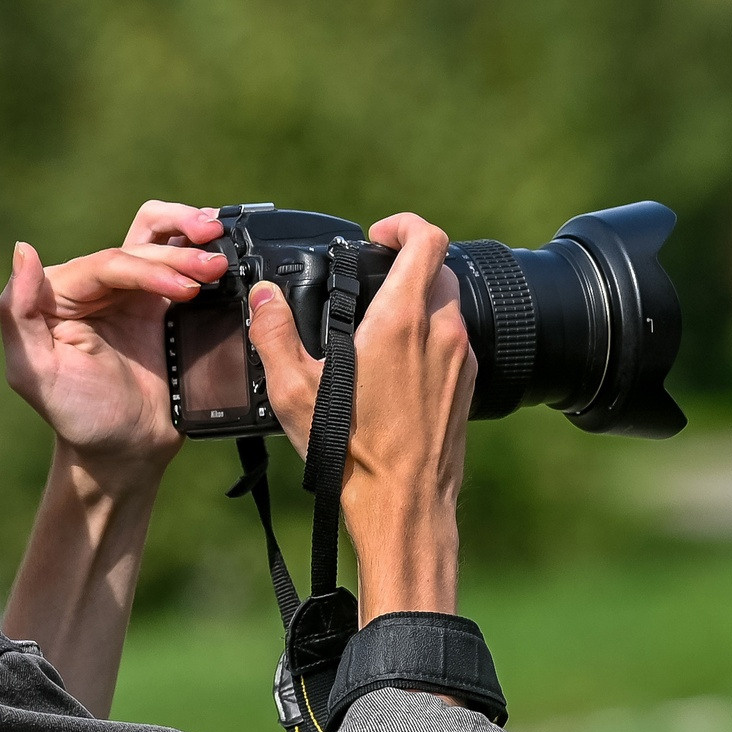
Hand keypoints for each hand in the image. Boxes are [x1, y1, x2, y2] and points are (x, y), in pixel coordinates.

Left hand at [0, 200, 228, 491]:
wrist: (127, 452)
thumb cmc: (77, 417)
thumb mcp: (35, 372)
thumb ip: (18, 311)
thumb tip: (23, 248)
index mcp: (57, 293)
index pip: (107, 263)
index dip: (149, 269)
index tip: (184, 290)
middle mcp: (93, 286)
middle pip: (139, 247)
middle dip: (178, 252)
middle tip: (214, 267)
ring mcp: (130, 294)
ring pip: (158, 243)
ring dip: (190, 243)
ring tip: (220, 260)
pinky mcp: (160, 307)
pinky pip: (179, 267)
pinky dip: (197, 254)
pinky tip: (222, 256)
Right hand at [249, 213, 473, 617]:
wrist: (404, 506)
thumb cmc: (351, 453)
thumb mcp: (295, 393)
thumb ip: (274, 334)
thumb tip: (262, 297)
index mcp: (402, 321)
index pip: (426, 239)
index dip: (402, 225)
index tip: (377, 237)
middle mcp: (442, 332)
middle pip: (438, 268)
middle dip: (407, 263)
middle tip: (372, 279)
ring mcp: (462, 359)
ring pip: (447, 304)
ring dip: (418, 301)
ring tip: (377, 326)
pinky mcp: (468, 386)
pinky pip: (453, 341)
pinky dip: (429, 337)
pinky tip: (395, 367)